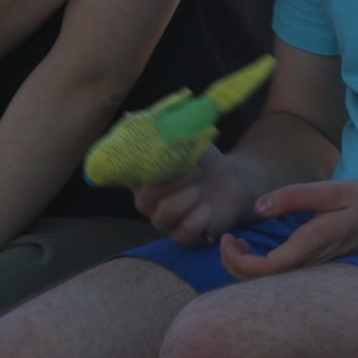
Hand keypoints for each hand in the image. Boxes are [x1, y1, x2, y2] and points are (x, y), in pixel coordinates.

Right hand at [133, 146, 254, 247]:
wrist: (233, 180)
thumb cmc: (205, 161)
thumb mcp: (187, 143)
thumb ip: (167, 137)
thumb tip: (136, 119)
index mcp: (142, 180)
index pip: (123, 178)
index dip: (137, 171)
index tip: (158, 160)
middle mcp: (147, 204)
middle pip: (145, 200)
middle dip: (175, 181)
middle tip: (196, 171)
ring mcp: (163, 223)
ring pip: (167, 212)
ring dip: (190, 196)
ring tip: (201, 189)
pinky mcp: (182, 238)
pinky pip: (184, 232)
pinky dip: (200, 216)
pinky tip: (207, 209)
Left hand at [220, 180, 357, 280]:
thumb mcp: (332, 190)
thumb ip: (294, 196)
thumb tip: (260, 206)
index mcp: (312, 246)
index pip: (265, 270)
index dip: (238, 261)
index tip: (227, 238)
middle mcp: (311, 266)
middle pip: (262, 285)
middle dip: (234, 267)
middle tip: (226, 240)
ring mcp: (314, 272)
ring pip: (271, 286)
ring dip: (246, 269)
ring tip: (237, 243)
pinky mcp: (316, 270)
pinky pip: (282, 281)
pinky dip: (260, 269)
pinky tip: (256, 249)